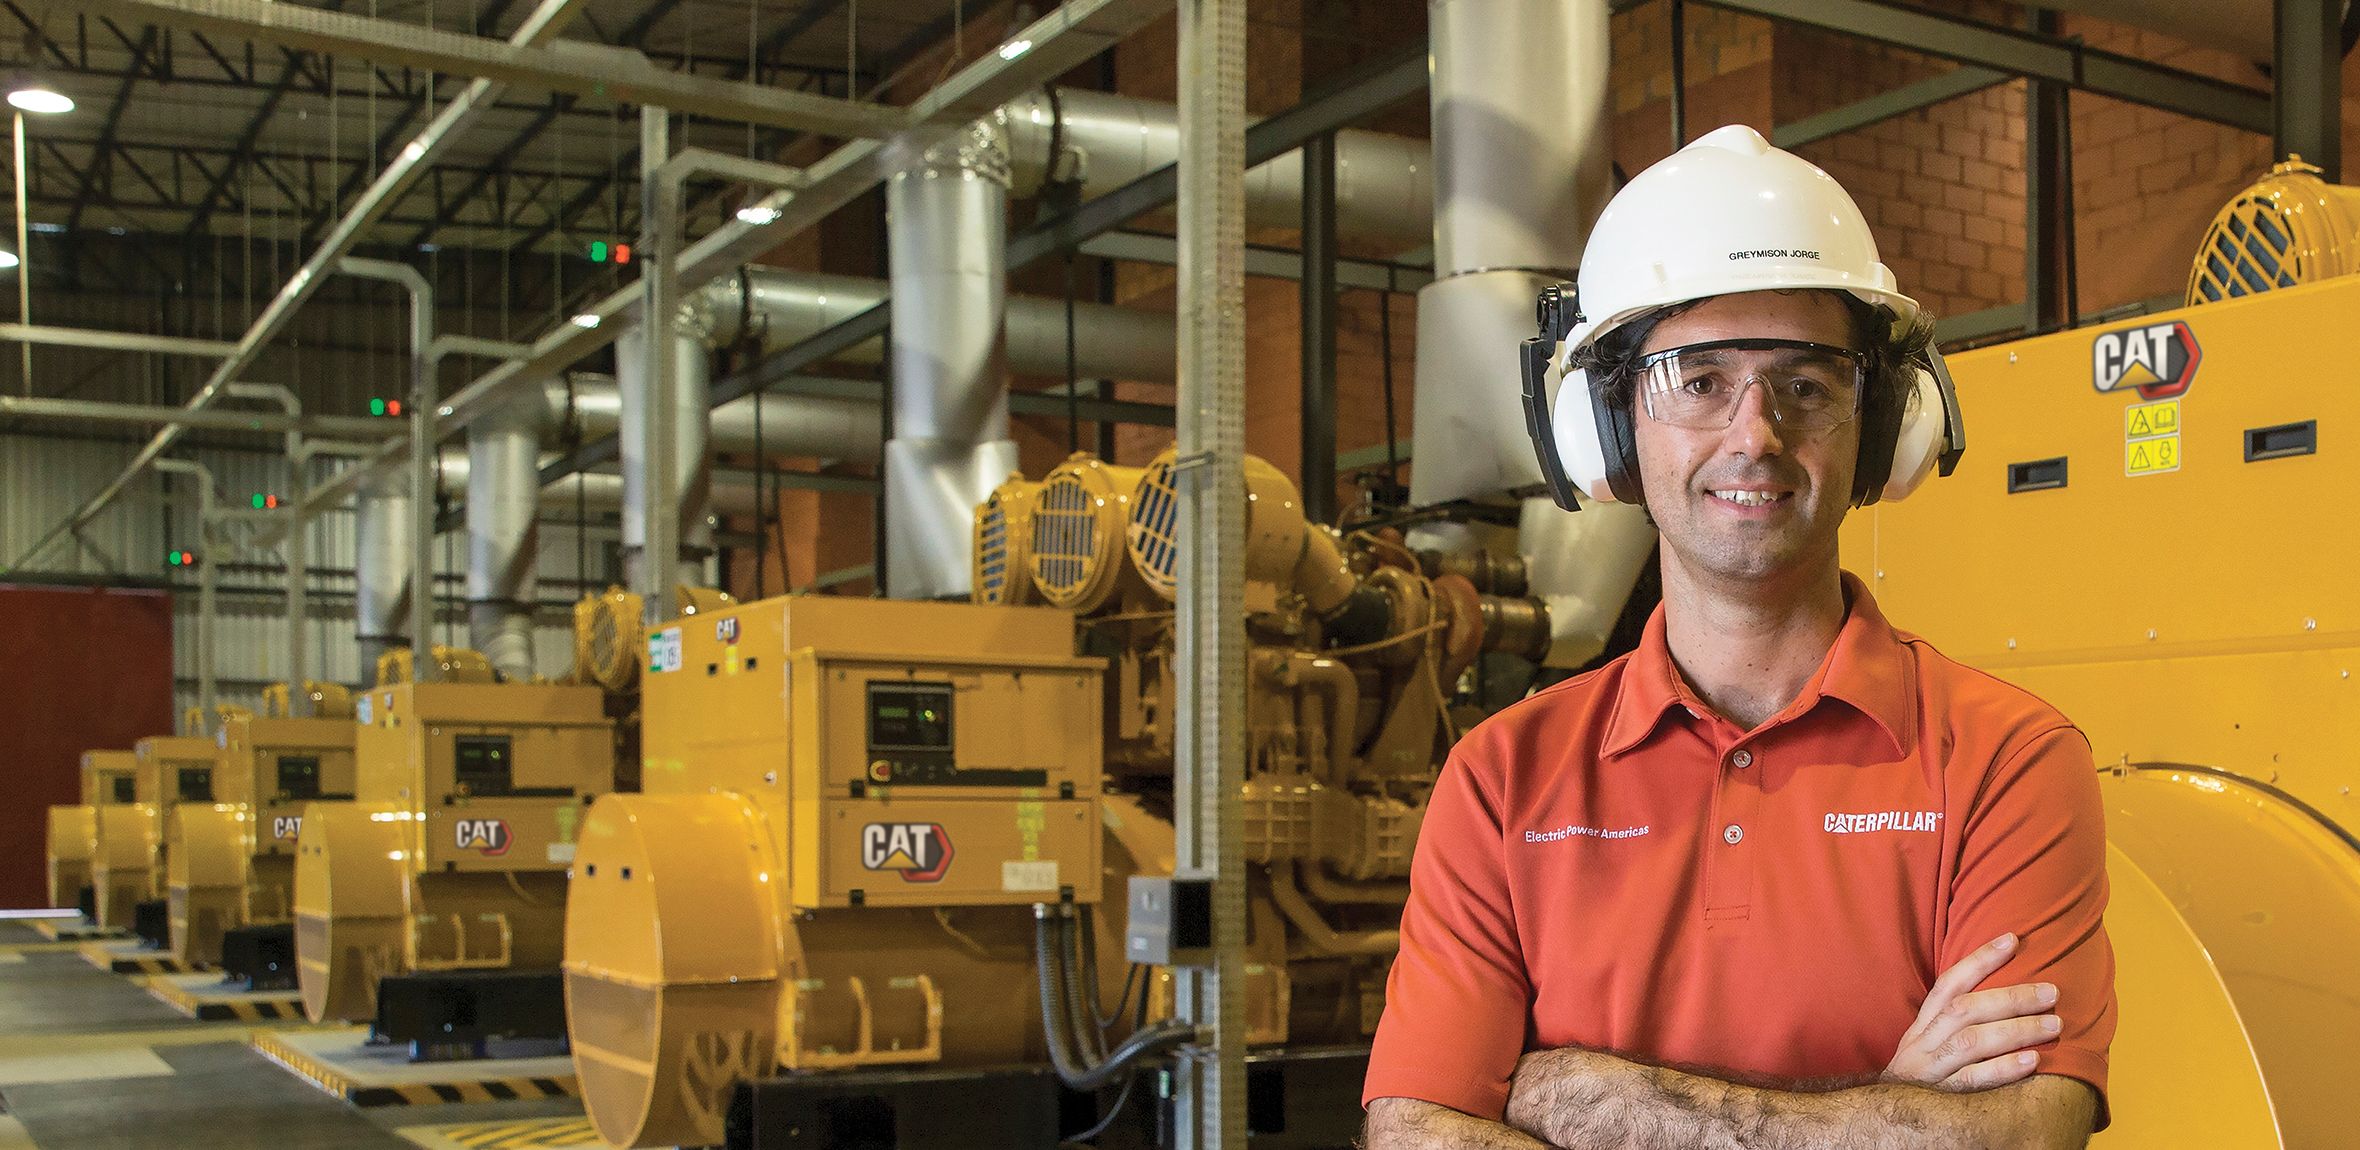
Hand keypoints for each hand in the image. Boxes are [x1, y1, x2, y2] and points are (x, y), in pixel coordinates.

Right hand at [1882, 932, 2061, 1092]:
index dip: (1979, 960)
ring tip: (2054, 1024)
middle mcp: (1922, 1043)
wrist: (1881, 1122)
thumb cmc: (1921, 1081)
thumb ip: (1954, 1026)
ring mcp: (1928, 1070)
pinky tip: (2033, 1061)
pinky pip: (1972, 1081)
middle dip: (2011, 997)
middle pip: (1965, 1010)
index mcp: (1922, 1026)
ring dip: (2016, 1029)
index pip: (1949, 984)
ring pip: (1971, 1041)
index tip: (2012, 940)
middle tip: (2051, 991)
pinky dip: (2003, 1069)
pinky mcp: (1938, 1098)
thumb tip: (2004, 999)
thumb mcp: (1928, 1048)